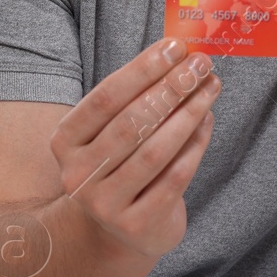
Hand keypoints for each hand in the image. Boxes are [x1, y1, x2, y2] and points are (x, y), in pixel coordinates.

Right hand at [49, 38, 220, 258]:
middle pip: (131, 123)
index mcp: (65, 141)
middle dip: (171, 88)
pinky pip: (174, 178)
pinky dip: (195, 146)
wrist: (122, 229)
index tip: (176, 47)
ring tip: (211, 87)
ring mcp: (105, 204)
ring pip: (155, 151)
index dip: (142, 70)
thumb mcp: (114, 131)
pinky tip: (208, 121)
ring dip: (189, 114)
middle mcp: (78, 174)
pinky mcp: (136, 225)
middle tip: (201, 64)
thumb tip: (181, 56)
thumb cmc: (122, 164)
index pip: (105, 98)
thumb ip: (138, 98)